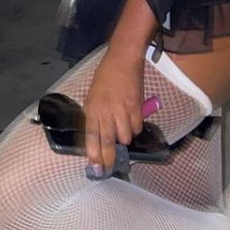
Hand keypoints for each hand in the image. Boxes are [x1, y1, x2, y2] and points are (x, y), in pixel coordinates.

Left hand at [84, 50, 145, 171]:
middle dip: (108, 158)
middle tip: (108, 169)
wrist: (123, 60)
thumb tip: (95, 133)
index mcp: (92, 108)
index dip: (93, 153)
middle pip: (108, 141)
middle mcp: (106, 112)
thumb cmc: (105, 76)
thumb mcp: (91, 95)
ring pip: (125, 137)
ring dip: (124, 139)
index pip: (91, 135)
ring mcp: (122, 111)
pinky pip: (137, 127)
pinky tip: (131, 122)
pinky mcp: (137, 107)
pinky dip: (134, 128)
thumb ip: (93, 115)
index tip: (95, 166)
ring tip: (121, 133)